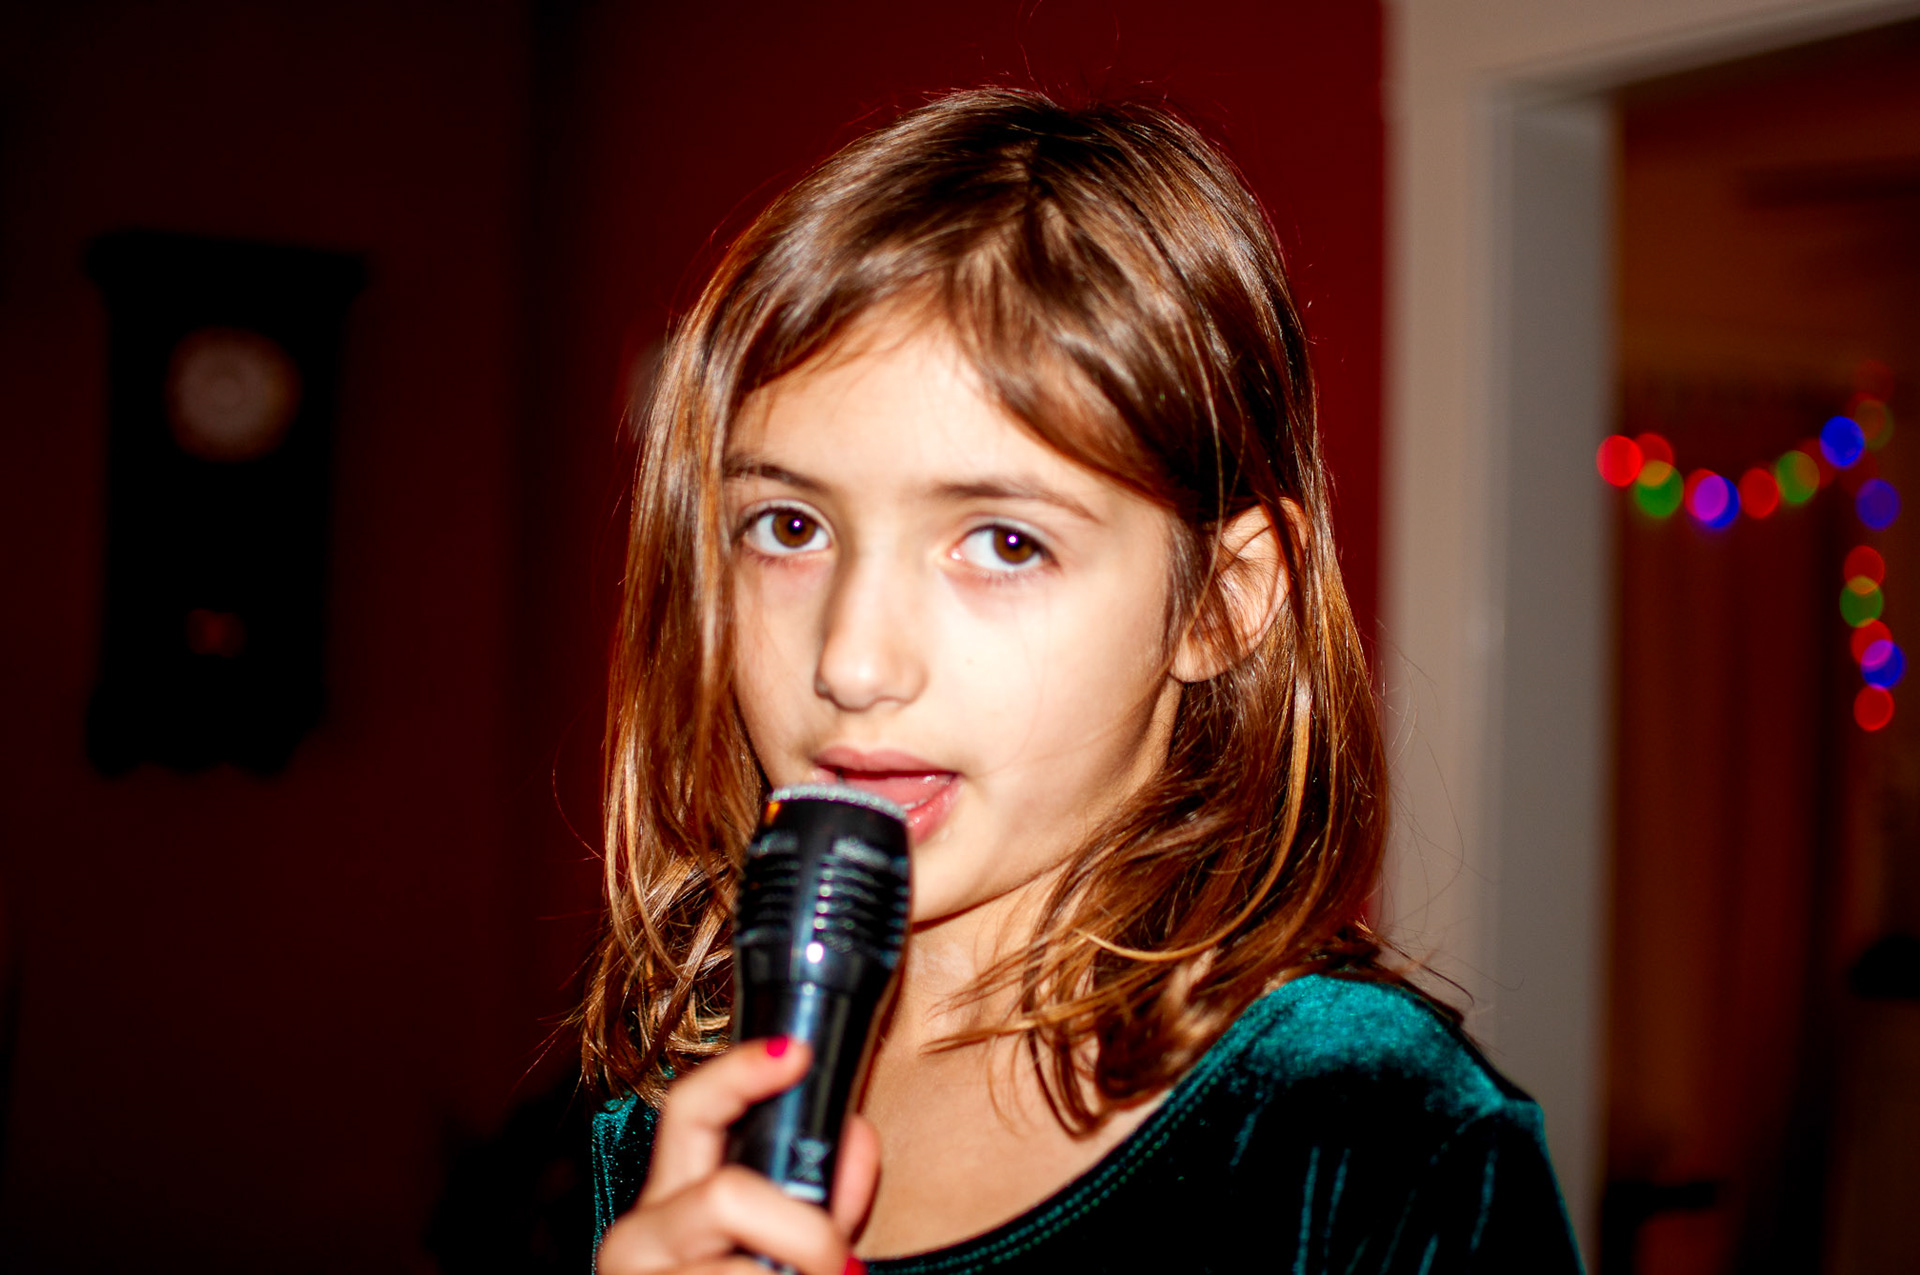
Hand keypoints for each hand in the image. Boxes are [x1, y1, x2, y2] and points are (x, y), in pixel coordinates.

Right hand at [595, 1038, 881, 1274]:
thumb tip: (857, 1134)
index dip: (741, 1072)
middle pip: (728, 1192)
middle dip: (806, 1230)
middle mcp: (639, 1237)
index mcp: (670, 1199)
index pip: (690, 1108)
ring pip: (745, 1272)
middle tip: (844, 1269)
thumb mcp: (788, 1248)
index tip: (796, 1052)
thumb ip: (824, 1196)